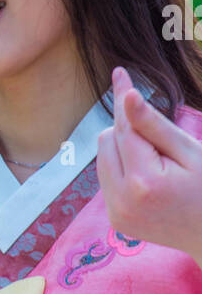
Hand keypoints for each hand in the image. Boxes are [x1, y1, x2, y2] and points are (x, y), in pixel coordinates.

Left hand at [97, 66, 201, 264]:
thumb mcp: (190, 152)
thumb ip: (154, 126)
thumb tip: (127, 97)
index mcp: (143, 182)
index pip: (125, 127)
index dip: (124, 99)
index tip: (120, 73)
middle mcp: (121, 201)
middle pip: (108, 140)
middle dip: (129, 131)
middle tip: (161, 144)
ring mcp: (116, 214)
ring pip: (103, 158)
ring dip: (124, 149)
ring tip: (157, 162)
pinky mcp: (116, 220)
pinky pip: (107, 178)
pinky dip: (123, 168)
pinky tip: (150, 177)